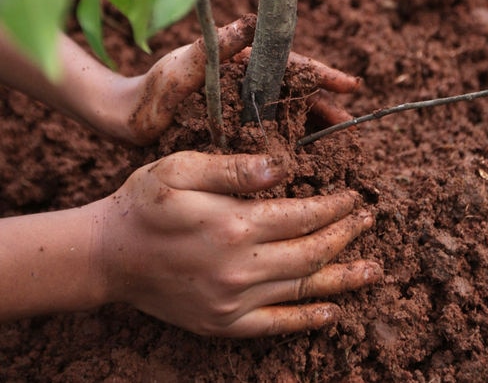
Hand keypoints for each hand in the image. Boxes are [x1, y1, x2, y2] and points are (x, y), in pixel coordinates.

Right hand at [98, 151, 380, 336]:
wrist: (108, 255)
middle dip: (346, 235)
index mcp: (232, 224)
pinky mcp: (223, 323)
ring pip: (302, 289)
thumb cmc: (145, 202)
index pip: (302, 215)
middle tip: (370, 221)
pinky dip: (307, 318)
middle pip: (311, 253)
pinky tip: (332, 311)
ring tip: (374, 269)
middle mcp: (238, 268)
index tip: (354, 196)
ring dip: (342, 278)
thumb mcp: (182, 169)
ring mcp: (232, 301)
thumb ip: (234, 169)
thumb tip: (282, 167)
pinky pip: (276, 325)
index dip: (334, 206)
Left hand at [125, 15, 359, 144]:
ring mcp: (241, 109)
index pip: (289, 64)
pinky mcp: (234, 133)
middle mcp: (247, 84)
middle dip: (324, 105)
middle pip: (294, 92)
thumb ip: (218, 45)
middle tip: (350, 123)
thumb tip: (253, 20)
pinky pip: (268, 137)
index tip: (349, 86)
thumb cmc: (152, 88)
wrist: (128, 121)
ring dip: (311, 127)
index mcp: (242, 62)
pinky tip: (305, 161)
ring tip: (337, 145)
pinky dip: (288, 145)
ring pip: (286, 116)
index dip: (321, 74)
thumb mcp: (184, 64)